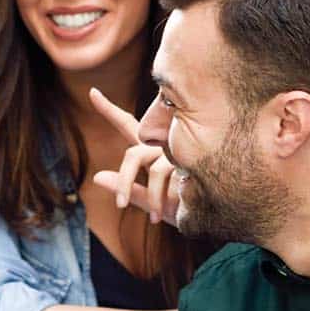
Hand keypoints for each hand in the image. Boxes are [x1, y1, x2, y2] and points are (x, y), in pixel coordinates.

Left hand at [87, 88, 179, 226]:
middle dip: (124, 180)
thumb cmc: (187, 207)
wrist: (217, 214)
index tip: (92, 92)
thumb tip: (96, 177)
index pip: (127, 125)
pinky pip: (158, 172)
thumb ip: (129, 190)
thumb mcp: (153, 203)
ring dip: (144, 193)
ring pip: (144, 161)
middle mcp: (164, 144)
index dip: (109, 110)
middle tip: (120, 205)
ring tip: (154, 218)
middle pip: (132, 154)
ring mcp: (177, 147)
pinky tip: (168, 209)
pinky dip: (157, 196)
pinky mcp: (187, 155)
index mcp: (153, 150)